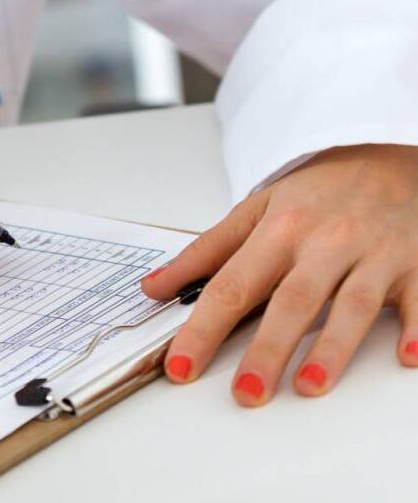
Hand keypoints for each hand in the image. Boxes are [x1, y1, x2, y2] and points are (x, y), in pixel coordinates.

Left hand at [140, 143, 417, 404]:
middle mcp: (323, 242)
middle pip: (291, 299)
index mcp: (278, 230)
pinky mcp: (415, 265)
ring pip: (352, 303)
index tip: (181, 366)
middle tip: (245, 392)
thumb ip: (206, 251)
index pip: (232, 284)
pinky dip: (417, 329)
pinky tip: (408, 358)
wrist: (381, 153)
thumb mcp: (255, 209)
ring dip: (333, 346)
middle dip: (267, 348)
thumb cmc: (316, 191)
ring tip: (309, 385)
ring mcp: (372, 254)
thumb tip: (154, 287)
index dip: (204, 327)